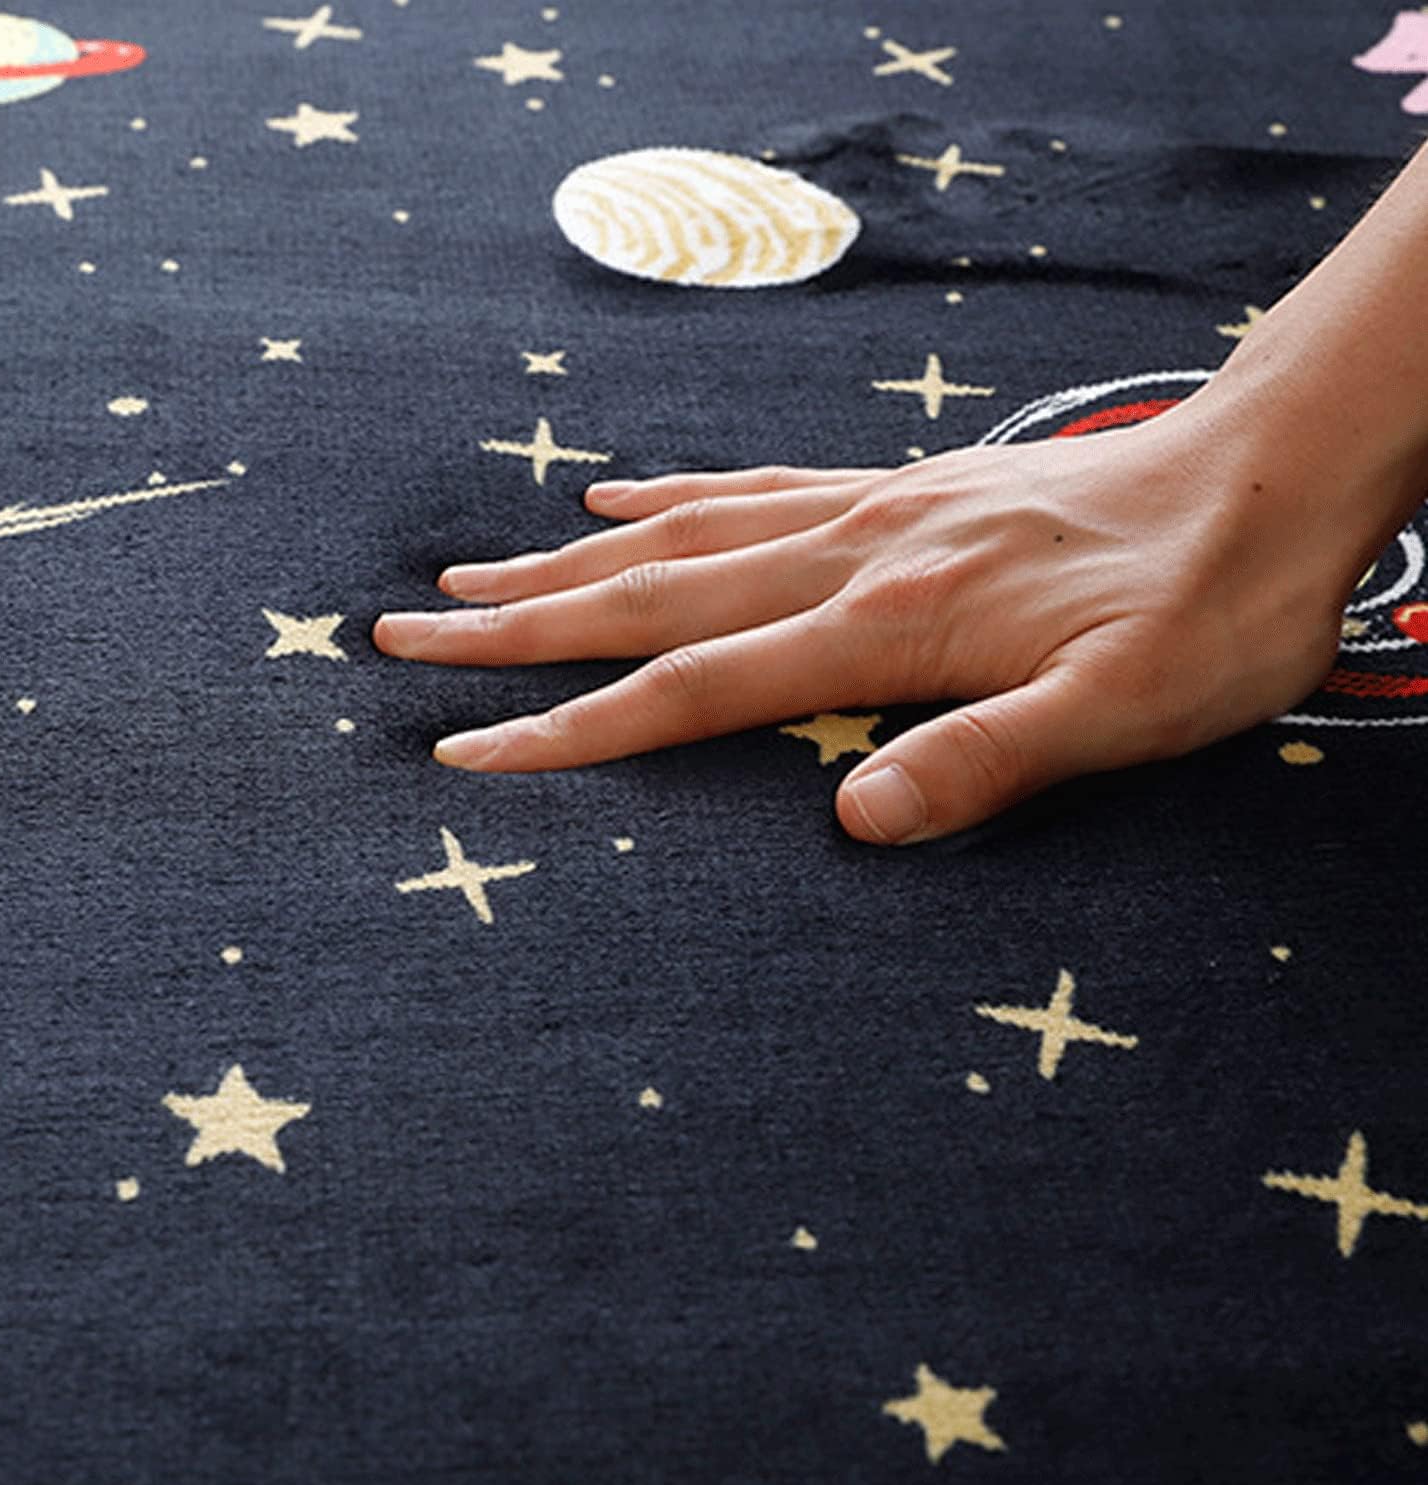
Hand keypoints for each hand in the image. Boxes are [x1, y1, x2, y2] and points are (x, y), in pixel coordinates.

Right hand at [373, 406, 1352, 843]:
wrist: (1266, 478)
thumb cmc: (1207, 608)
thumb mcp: (1126, 711)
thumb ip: (986, 761)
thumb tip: (855, 823)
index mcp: (888, 623)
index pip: (692, 688)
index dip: (571, 730)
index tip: (463, 756)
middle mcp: (850, 554)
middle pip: (649, 596)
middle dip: (516, 630)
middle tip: (401, 639)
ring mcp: (864, 510)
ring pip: (679, 535)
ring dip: (565, 562)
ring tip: (465, 576)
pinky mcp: (891, 487)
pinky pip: (750, 486)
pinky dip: (668, 495)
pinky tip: (610, 495)